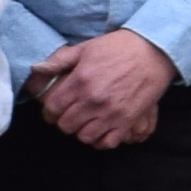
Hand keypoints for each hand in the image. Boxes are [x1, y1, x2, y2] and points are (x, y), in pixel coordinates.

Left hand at [37, 28, 176, 146]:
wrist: (153, 51)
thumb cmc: (119, 47)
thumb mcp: (86, 48)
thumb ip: (60, 60)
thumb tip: (36, 69)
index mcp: (80, 81)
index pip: (53, 109)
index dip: (50, 112)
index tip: (53, 110)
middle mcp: (94, 100)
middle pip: (66, 125)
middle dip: (64, 121)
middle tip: (70, 115)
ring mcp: (111, 113)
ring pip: (84, 137)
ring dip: (82, 131)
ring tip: (85, 122)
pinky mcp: (127, 121)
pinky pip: (107, 142)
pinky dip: (101, 139)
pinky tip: (101, 130)